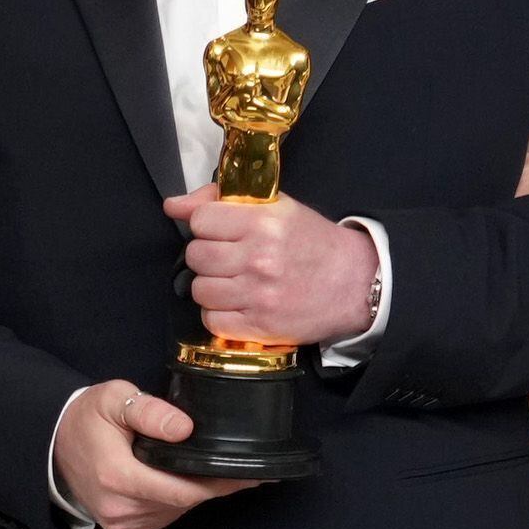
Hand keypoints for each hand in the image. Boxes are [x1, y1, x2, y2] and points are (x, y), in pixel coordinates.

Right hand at [52, 380, 256, 528]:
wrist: (52, 445)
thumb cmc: (87, 418)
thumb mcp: (115, 399)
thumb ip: (150, 412)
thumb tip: (185, 429)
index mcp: (118, 477)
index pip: (182, 490)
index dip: (220, 484)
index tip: (251, 475)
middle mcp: (120, 508)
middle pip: (184, 501)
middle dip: (212, 485)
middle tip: (241, 467)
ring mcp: (121, 523)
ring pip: (176, 511)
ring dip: (194, 492)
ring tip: (211, 469)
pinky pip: (163, 516)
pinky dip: (176, 500)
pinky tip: (180, 480)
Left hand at [160, 186, 377, 346]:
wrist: (354, 283)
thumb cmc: (313, 243)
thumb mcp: (276, 209)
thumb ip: (224, 202)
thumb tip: (173, 205)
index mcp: (263, 223)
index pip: (200, 220)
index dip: (205, 224)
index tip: (219, 230)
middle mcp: (258, 258)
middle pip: (195, 255)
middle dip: (206, 255)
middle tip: (228, 257)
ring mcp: (258, 295)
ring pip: (199, 289)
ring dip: (211, 286)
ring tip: (233, 281)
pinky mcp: (260, 326)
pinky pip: (212, 321)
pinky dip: (220, 314)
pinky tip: (238, 304)